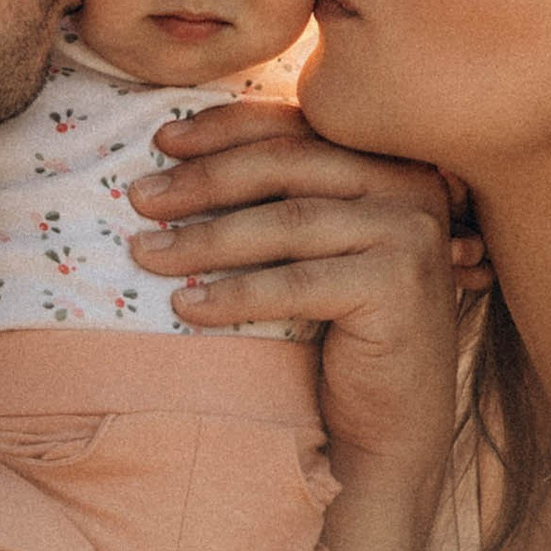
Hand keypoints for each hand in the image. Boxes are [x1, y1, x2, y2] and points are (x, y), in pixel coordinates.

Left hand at [123, 104, 470, 486]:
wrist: (392, 423)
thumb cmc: (341, 334)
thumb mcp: (315, 250)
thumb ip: (281, 198)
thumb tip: (175, 161)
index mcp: (388, 163)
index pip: (297, 127)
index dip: (225, 129)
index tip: (161, 139)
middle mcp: (410, 187)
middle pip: (287, 166)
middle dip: (203, 180)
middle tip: (139, 199)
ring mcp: (410, 234)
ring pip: (286, 224)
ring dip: (204, 239)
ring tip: (146, 253)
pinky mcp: (398, 287)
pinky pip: (296, 284)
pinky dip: (234, 295)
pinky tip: (186, 306)